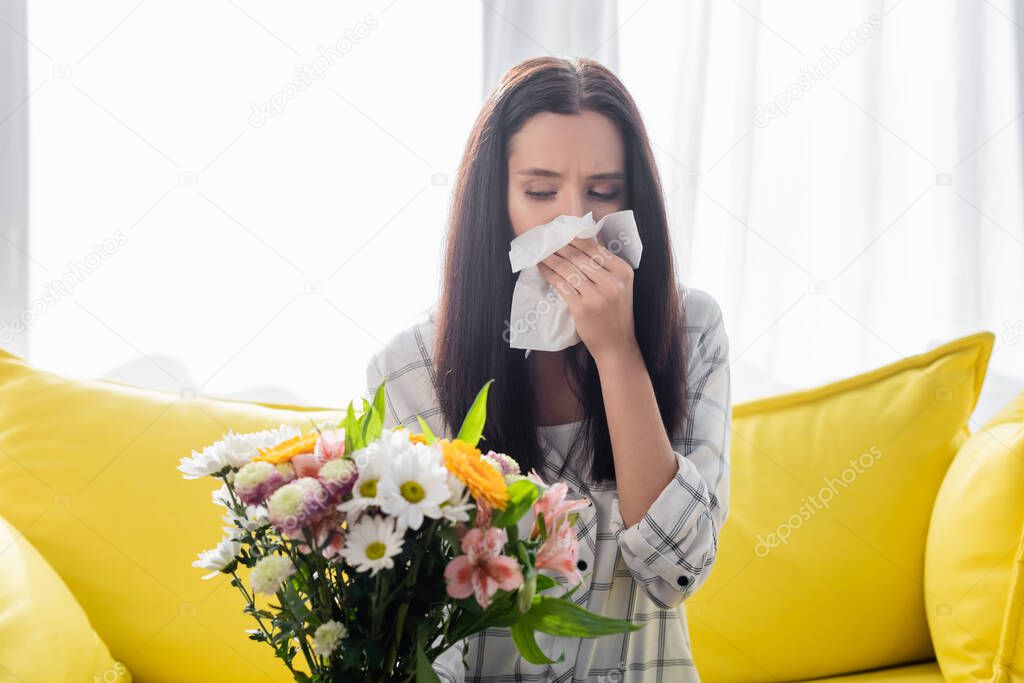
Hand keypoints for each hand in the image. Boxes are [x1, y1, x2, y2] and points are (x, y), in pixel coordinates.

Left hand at [537, 236, 639, 362]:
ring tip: (540, 252)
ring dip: (550, 258)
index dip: (573, 237)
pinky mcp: (582, 308)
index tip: (559, 231)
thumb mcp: (620, 286)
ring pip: (567, 269)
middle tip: (545, 239)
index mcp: (623, 271)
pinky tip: (541, 268)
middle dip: (559, 246)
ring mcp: (597, 296)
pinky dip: (549, 274)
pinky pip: (561, 284)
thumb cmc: (615, 314)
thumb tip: (582, 239)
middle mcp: (612, 281)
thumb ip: (606, 265)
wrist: (617, 345)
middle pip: (578, 256)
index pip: (594, 247)